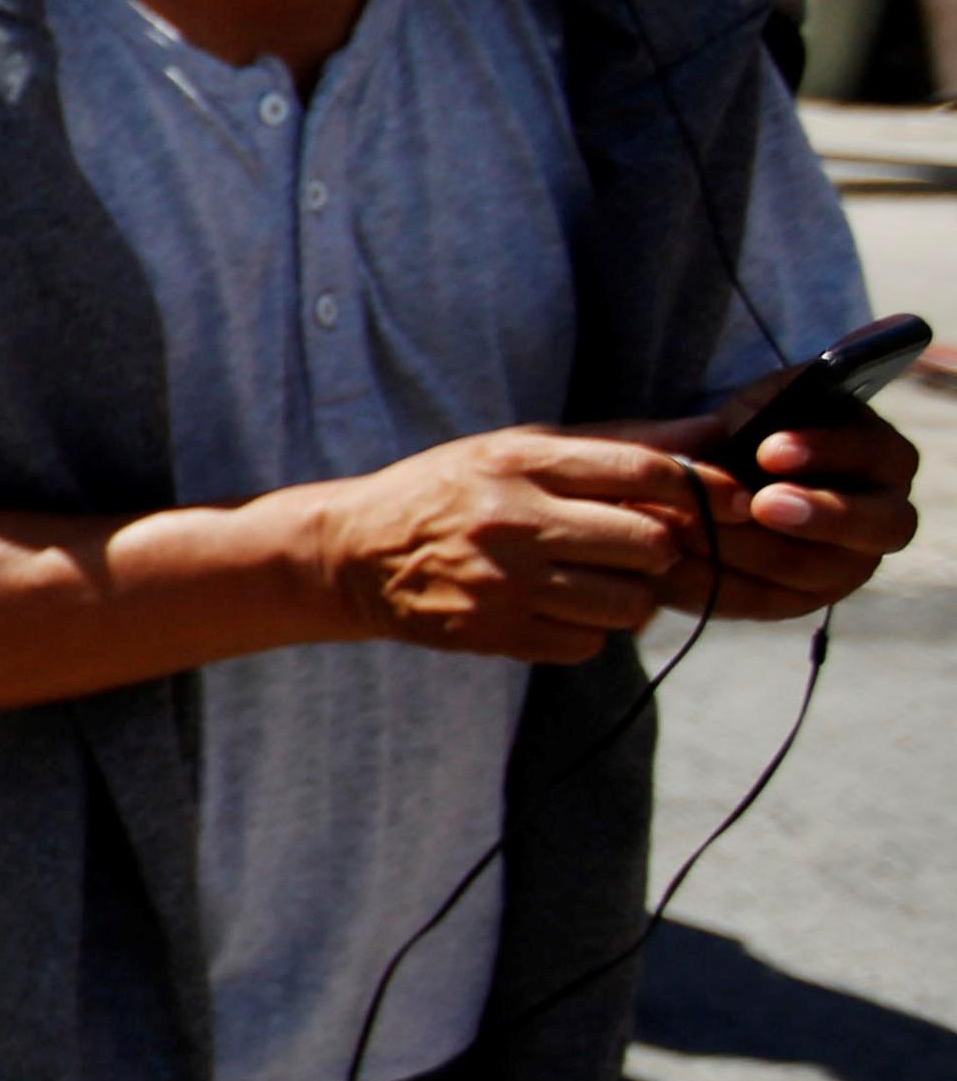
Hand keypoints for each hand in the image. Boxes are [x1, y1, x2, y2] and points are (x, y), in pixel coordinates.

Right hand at [298, 427, 710, 664]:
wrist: (354, 554)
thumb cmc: (450, 492)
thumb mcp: (517, 450)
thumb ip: (614, 445)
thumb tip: (714, 436)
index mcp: (520, 462)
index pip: (644, 472)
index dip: (701, 489)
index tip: (725, 501)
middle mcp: (512, 519)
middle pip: (650, 543)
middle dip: (661, 549)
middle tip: (640, 547)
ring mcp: (503, 582)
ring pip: (628, 603)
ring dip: (630, 596)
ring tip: (599, 582)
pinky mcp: (494, 632)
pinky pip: (589, 644)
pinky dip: (589, 632)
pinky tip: (559, 609)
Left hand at [605, 393, 923, 622]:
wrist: (717, 476)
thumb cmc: (746, 429)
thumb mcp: (748, 406)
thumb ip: (747, 411)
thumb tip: (718, 431)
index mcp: (880, 456)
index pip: (872, 453)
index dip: (825, 451)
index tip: (768, 450)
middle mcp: (881, 516)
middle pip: (873, 526)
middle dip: (813, 513)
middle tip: (759, 503)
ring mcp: (847, 565)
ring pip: (810, 570)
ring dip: (748, 549)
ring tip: (691, 526)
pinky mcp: (800, 599)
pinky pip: (764, 601)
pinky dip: (716, 582)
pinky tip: (674, 560)